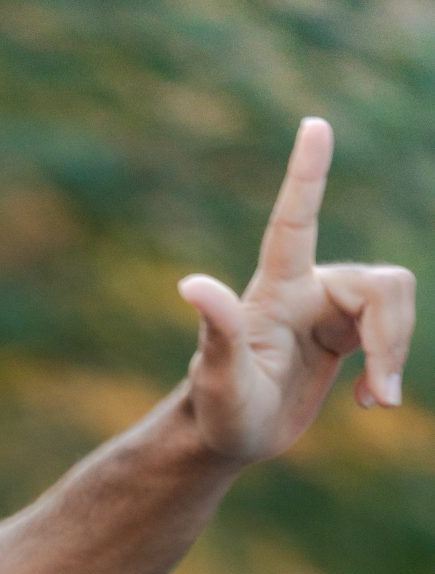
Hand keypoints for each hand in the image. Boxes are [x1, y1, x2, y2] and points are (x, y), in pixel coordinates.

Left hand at [179, 116, 414, 461]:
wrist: (232, 435)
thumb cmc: (220, 413)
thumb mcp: (222, 382)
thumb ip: (218, 331)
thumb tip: (191, 284)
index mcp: (277, 291)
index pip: (294, 223)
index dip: (306, 175)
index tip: (314, 125)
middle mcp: (308, 287)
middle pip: (381, 286)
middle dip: (391, 339)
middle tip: (378, 398)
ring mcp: (330, 306)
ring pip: (395, 302)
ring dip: (395, 353)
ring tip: (373, 402)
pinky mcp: (345, 327)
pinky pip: (393, 328)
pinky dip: (390, 366)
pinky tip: (368, 400)